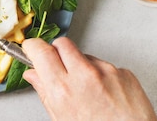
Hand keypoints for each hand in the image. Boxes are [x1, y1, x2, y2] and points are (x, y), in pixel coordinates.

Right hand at [22, 37, 156, 120]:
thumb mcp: (62, 118)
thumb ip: (45, 93)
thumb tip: (34, 76)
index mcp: (63, 89)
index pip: (40, 50)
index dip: (33, 48)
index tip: (32, 50)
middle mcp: (84, 76)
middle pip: (62, 44)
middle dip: (56, 52)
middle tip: (59, 66)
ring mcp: (107, 72)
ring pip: (85, 55)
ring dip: (81, 66)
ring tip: (88, 89)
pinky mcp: (124, 73)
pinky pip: (105, 65)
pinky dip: (102, 75)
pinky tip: (105, 93)